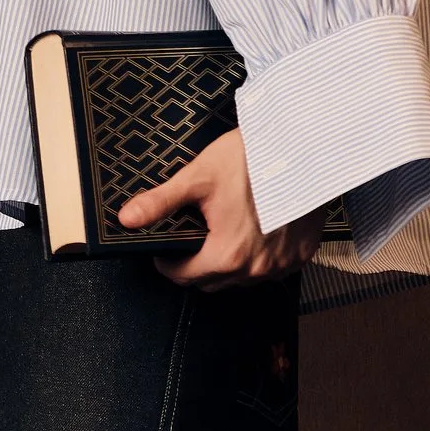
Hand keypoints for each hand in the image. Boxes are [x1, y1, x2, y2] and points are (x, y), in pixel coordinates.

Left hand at [116, 128, 326, 288]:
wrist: (304, 148)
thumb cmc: (252, 159)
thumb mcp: (198, 178)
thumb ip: (160, 203)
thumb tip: (126, 219)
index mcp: (227, 255)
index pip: (183, 277)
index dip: (167, 262)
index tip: (165, 248)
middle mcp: (256, 269)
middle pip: (211, 282)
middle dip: (196, 265)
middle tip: (193, 236)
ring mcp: (281, 265)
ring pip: (241, 279)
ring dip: (227, 263)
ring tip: (222, 232)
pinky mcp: (300, 256)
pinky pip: (270, 269)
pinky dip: (258, 257)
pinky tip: (254, 232)